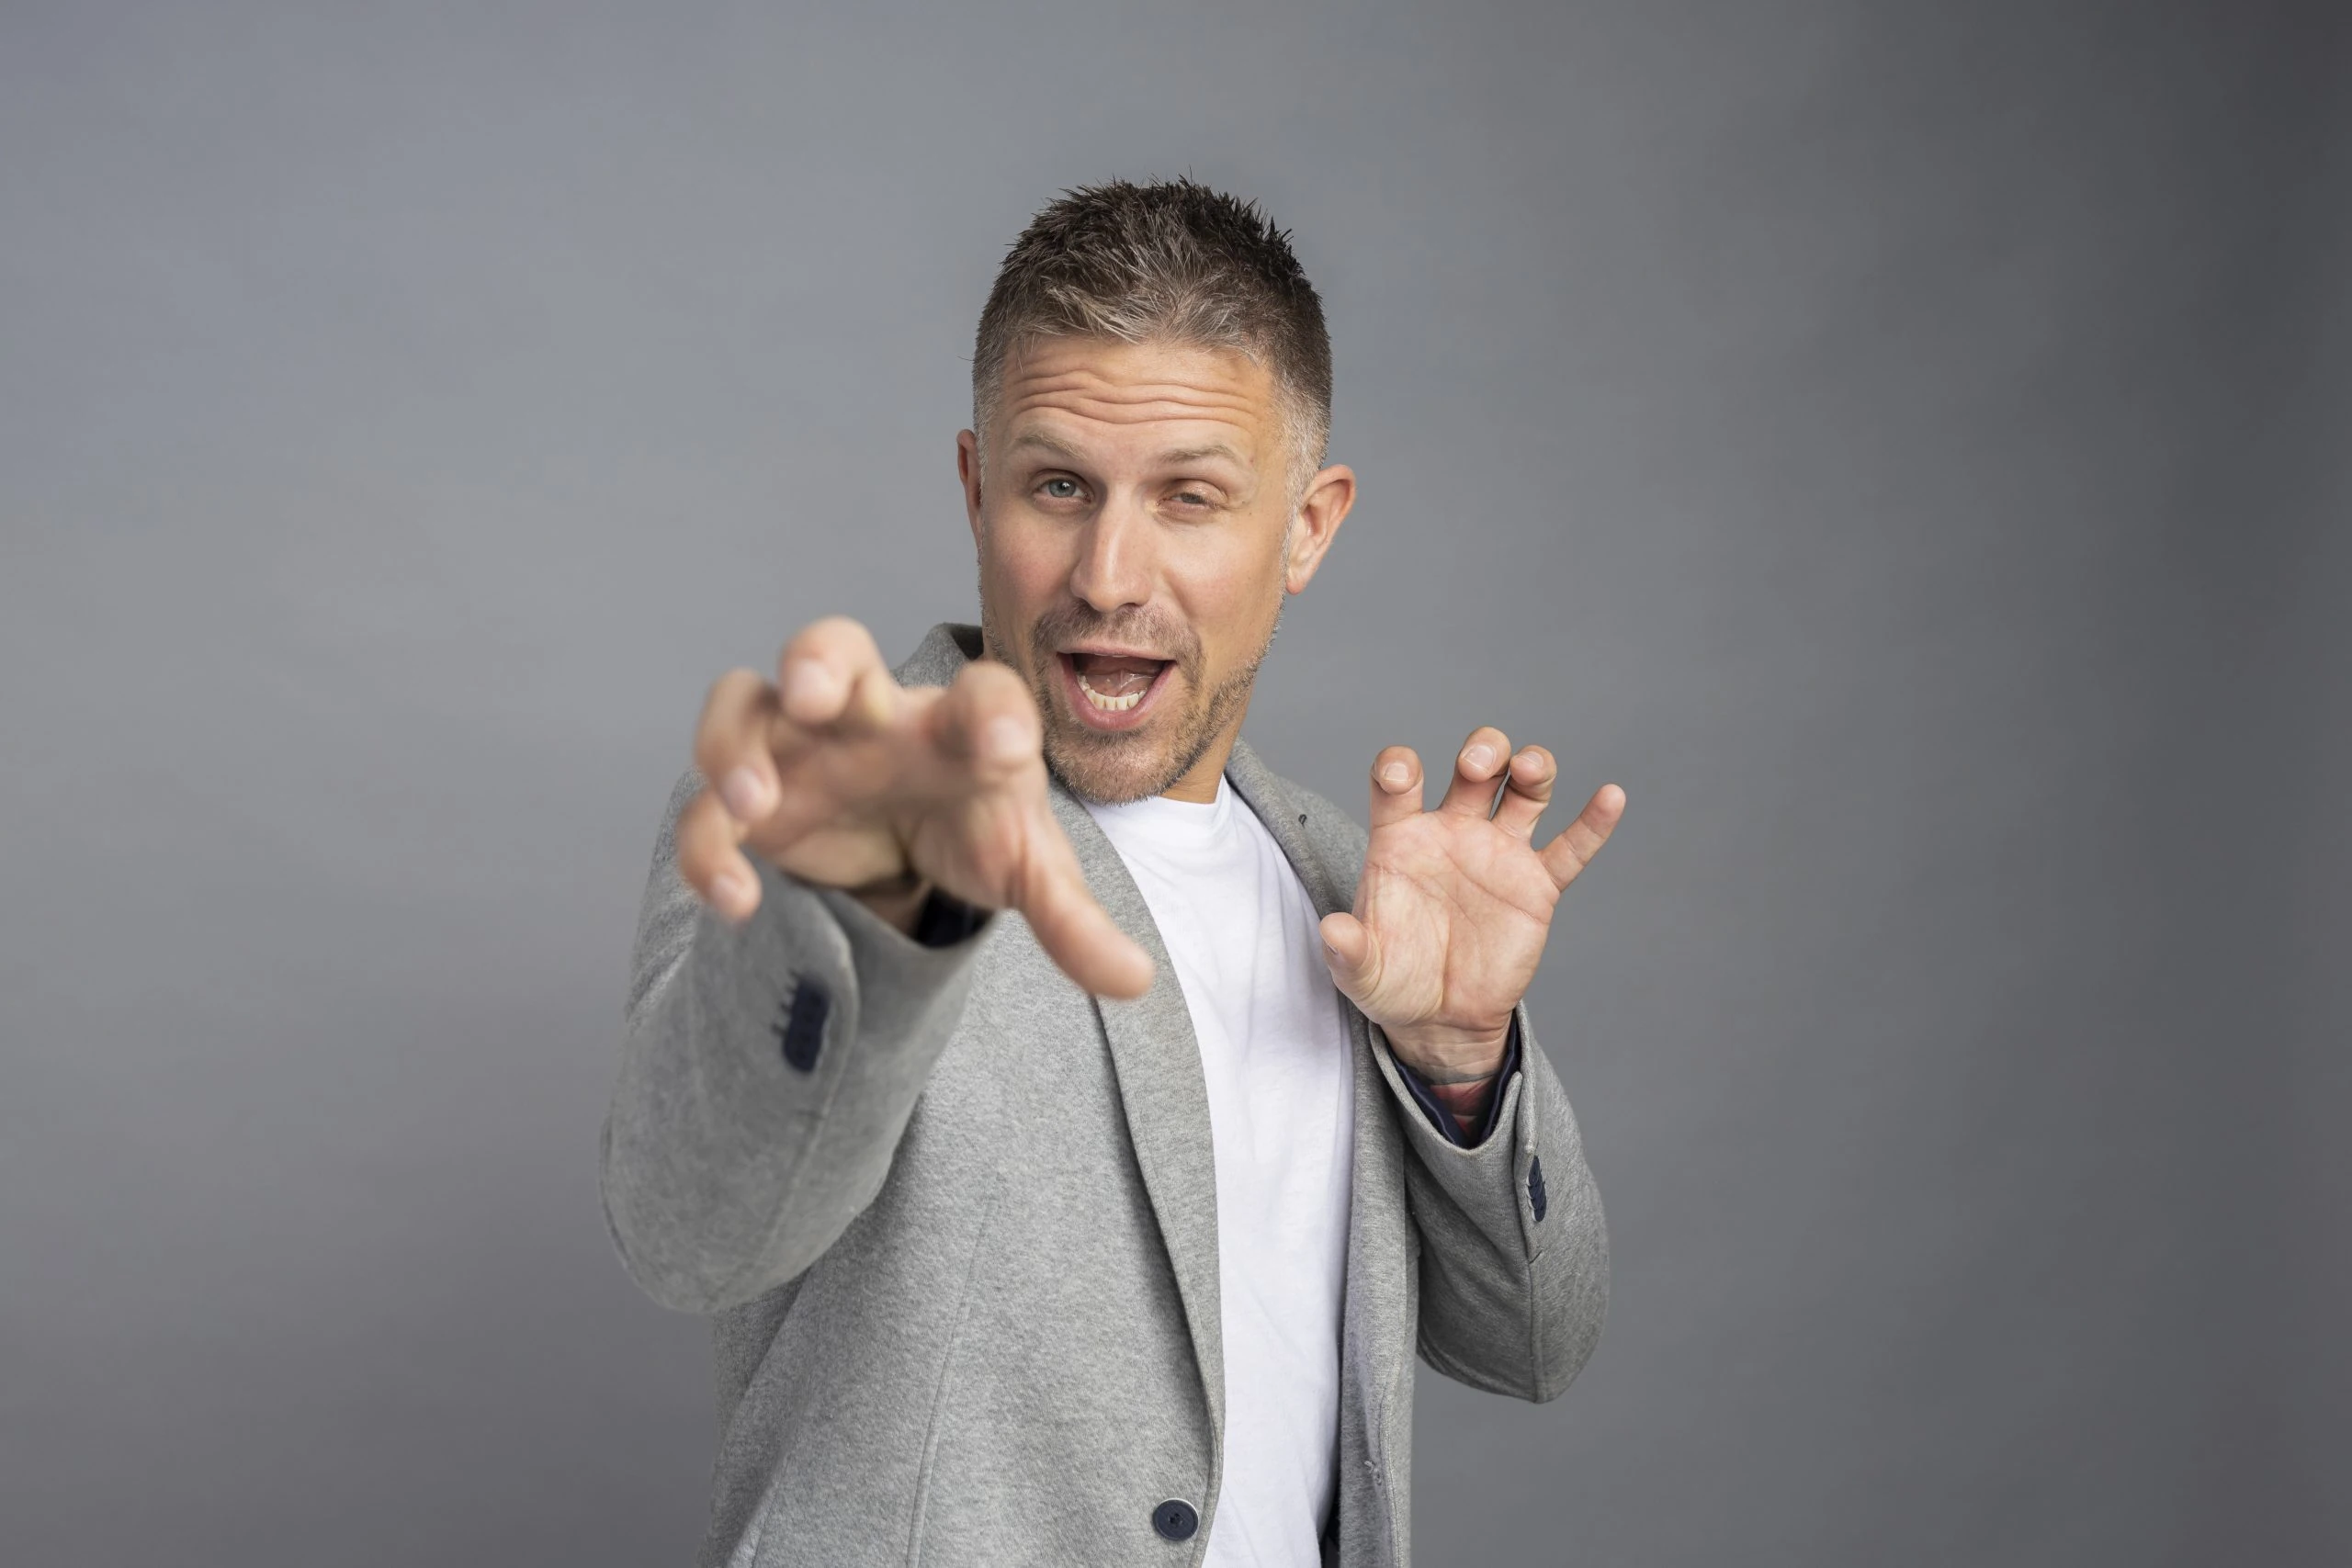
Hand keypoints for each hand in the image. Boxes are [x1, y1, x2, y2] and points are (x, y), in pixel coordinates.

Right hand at [674, 616, 1154, 999]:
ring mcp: (799, 750)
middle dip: (816, 659)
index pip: (982, 694)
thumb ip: (1072, 919)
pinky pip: (707, 811)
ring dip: (736, 746)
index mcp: (956, 724)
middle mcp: (869, 717)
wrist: (909, 843)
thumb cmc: (973, 826)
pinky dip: (708, 848)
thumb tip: (1137, 980)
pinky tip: (738, 901)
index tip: (1008, 747)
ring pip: (742, 704)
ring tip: (754, 802)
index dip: (994, 712)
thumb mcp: (1027, 871)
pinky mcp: (751, 805)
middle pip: (831, 647)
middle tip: (817, 694)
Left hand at [1319, 727, 1623, 1083]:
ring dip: (1532, 768)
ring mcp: (1498, 855)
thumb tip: (1332, 932)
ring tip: (1530, 769)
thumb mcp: (1361, 973)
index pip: (1398, 781)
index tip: (1406, 775)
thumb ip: (1346, 951)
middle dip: (1482, 752)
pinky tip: (1611, 797)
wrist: (1442, 1018)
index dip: (1399, 766)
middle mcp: (1453, 832)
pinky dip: (1594, 823)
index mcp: (1402, 838)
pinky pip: (1572, 849)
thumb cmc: (1394, 982)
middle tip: (1477, 766)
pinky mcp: (1536, 886)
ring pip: (1524, 791)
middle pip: (1475, 766)